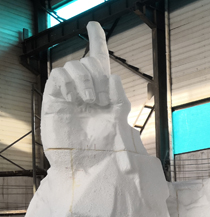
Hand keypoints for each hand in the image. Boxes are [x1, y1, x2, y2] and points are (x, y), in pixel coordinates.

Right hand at [41, 22, 143, 152]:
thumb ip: (120, 97)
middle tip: (101, 100)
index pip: (100, 60)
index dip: (96, 40)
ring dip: (86, 80)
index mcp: (105, 92)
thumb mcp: (120, 121)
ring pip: (75, 65)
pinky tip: (74, 98)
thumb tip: (112, 77)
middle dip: (98, 74)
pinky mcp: (55, 98)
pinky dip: (69, 81)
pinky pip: (59, 74)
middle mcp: (87, 89)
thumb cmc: (106, 149)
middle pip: (90, 61)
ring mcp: (70, 93)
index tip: (93, 23)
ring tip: (90, 103)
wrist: (88, 164)